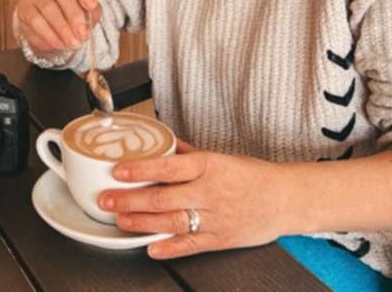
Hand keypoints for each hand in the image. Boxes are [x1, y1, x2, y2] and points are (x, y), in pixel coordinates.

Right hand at [15, 0, 101, 52]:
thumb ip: (90, 13)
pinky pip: (36, 20)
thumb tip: (87, 23)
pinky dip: (50, 34)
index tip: (91, 5)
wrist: (49, 28)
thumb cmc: (71, 13)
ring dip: (63, 28)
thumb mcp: (86, 10)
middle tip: (82, 33)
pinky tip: (59, 43)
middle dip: (74, 15)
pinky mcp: (24, 6)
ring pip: (49, 7)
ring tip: (73, 43)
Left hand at [97, 141, 290, 258]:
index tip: (118, 171)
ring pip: (173, 222)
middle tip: (106, 199)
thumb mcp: (219, 157)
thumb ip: (187, 153)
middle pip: (164, 198)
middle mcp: (210, 192)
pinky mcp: (221, 239)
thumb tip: (160, 143)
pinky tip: (152, 247)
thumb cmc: (252, 175)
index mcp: (208, 166)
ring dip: (142, 223)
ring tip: (120, 219)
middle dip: (130, 200)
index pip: (168, 167)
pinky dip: (170, 248)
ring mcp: (215, 218)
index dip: (140, 170)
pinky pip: (192, 245)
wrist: (285, 199)